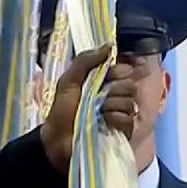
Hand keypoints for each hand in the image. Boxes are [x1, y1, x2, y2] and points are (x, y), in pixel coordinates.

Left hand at [40, 44, 137, 171]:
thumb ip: (85, 61)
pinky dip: (116, 119)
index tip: (111, 74)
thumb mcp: (68, 81)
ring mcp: (119, 116)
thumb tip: (109, 45)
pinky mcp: (122, 133)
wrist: (56, 141)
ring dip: (112, 105)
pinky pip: (129, 120)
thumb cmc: (61, 112)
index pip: (123, 71)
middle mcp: (114, 98)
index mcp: (103, 84)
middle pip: (130, 86)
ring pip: (130, 102)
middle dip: (115, 89)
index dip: (119, 71)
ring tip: (98, 113)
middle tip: (99, 97)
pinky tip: (104, 122)